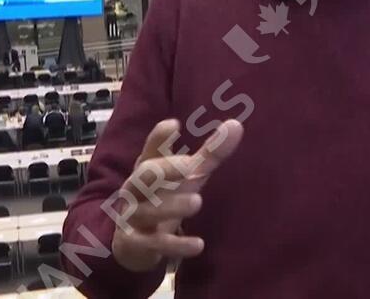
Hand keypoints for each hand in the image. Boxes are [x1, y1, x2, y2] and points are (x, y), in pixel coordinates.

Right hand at [111, 118, 243, 272]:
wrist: (132, 243)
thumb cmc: (163, 197)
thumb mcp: (185, 176)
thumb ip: (210, 153)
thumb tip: (237, 124)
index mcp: (147, 169)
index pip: (150, 150)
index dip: (159, 138)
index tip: (174, 124)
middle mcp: (136, 190)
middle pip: (143, 176)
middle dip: (164, 169)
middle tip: (189, 165)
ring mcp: (134, 217)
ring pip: (148, 211)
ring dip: (172, 207)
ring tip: (197, 202)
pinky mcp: (137, 244)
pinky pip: (155, 244)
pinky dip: (176, 245)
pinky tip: (198, 245)